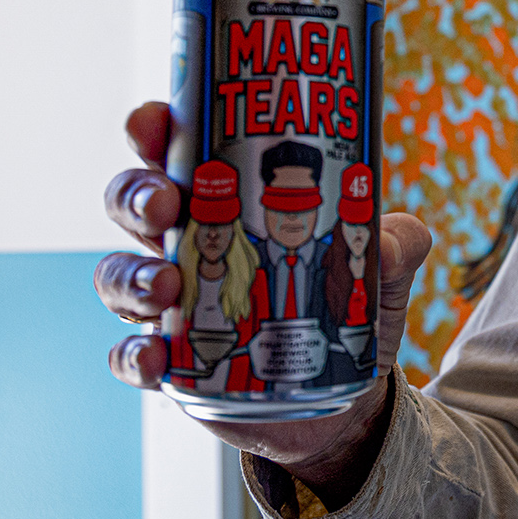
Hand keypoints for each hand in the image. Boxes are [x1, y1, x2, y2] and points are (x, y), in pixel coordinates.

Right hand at [96, 101, 433, 507]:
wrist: (346, 396)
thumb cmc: (348, 308)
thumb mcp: (383, 270)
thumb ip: (397, 245)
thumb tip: (384, 240)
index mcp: (226, 203)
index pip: (175, 152)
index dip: (154, 130)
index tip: (156, 122)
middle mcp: (186, 245)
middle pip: (133, 203)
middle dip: (136, 195)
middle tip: (166, 204)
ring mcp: (172, 305)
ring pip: (119, 275)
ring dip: (132, 276)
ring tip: (167, 286)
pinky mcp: (172, 364)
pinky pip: (129, 355)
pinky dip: (134, 354)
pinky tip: (155, 357)